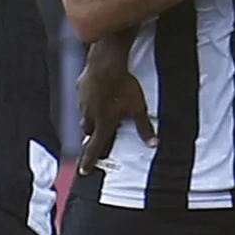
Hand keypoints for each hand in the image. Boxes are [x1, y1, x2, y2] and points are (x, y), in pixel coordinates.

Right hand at [77, 36, 153, 175]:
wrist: (106, 63)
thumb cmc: (122, 86)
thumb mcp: (138, 109)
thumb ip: (144, 127)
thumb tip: (153, 143)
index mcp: (103, 124)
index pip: (94, 148)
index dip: (88, 161)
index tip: (84, 170)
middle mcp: (90, 116)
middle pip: (89, 132)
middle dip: (93, 136)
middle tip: (97, 138)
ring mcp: (84, 102)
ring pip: (85, 116)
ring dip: (92, 118)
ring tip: (101, 113)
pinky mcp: (81, 89)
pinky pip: (84, 99)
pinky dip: (90, 100)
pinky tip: (98, 93)